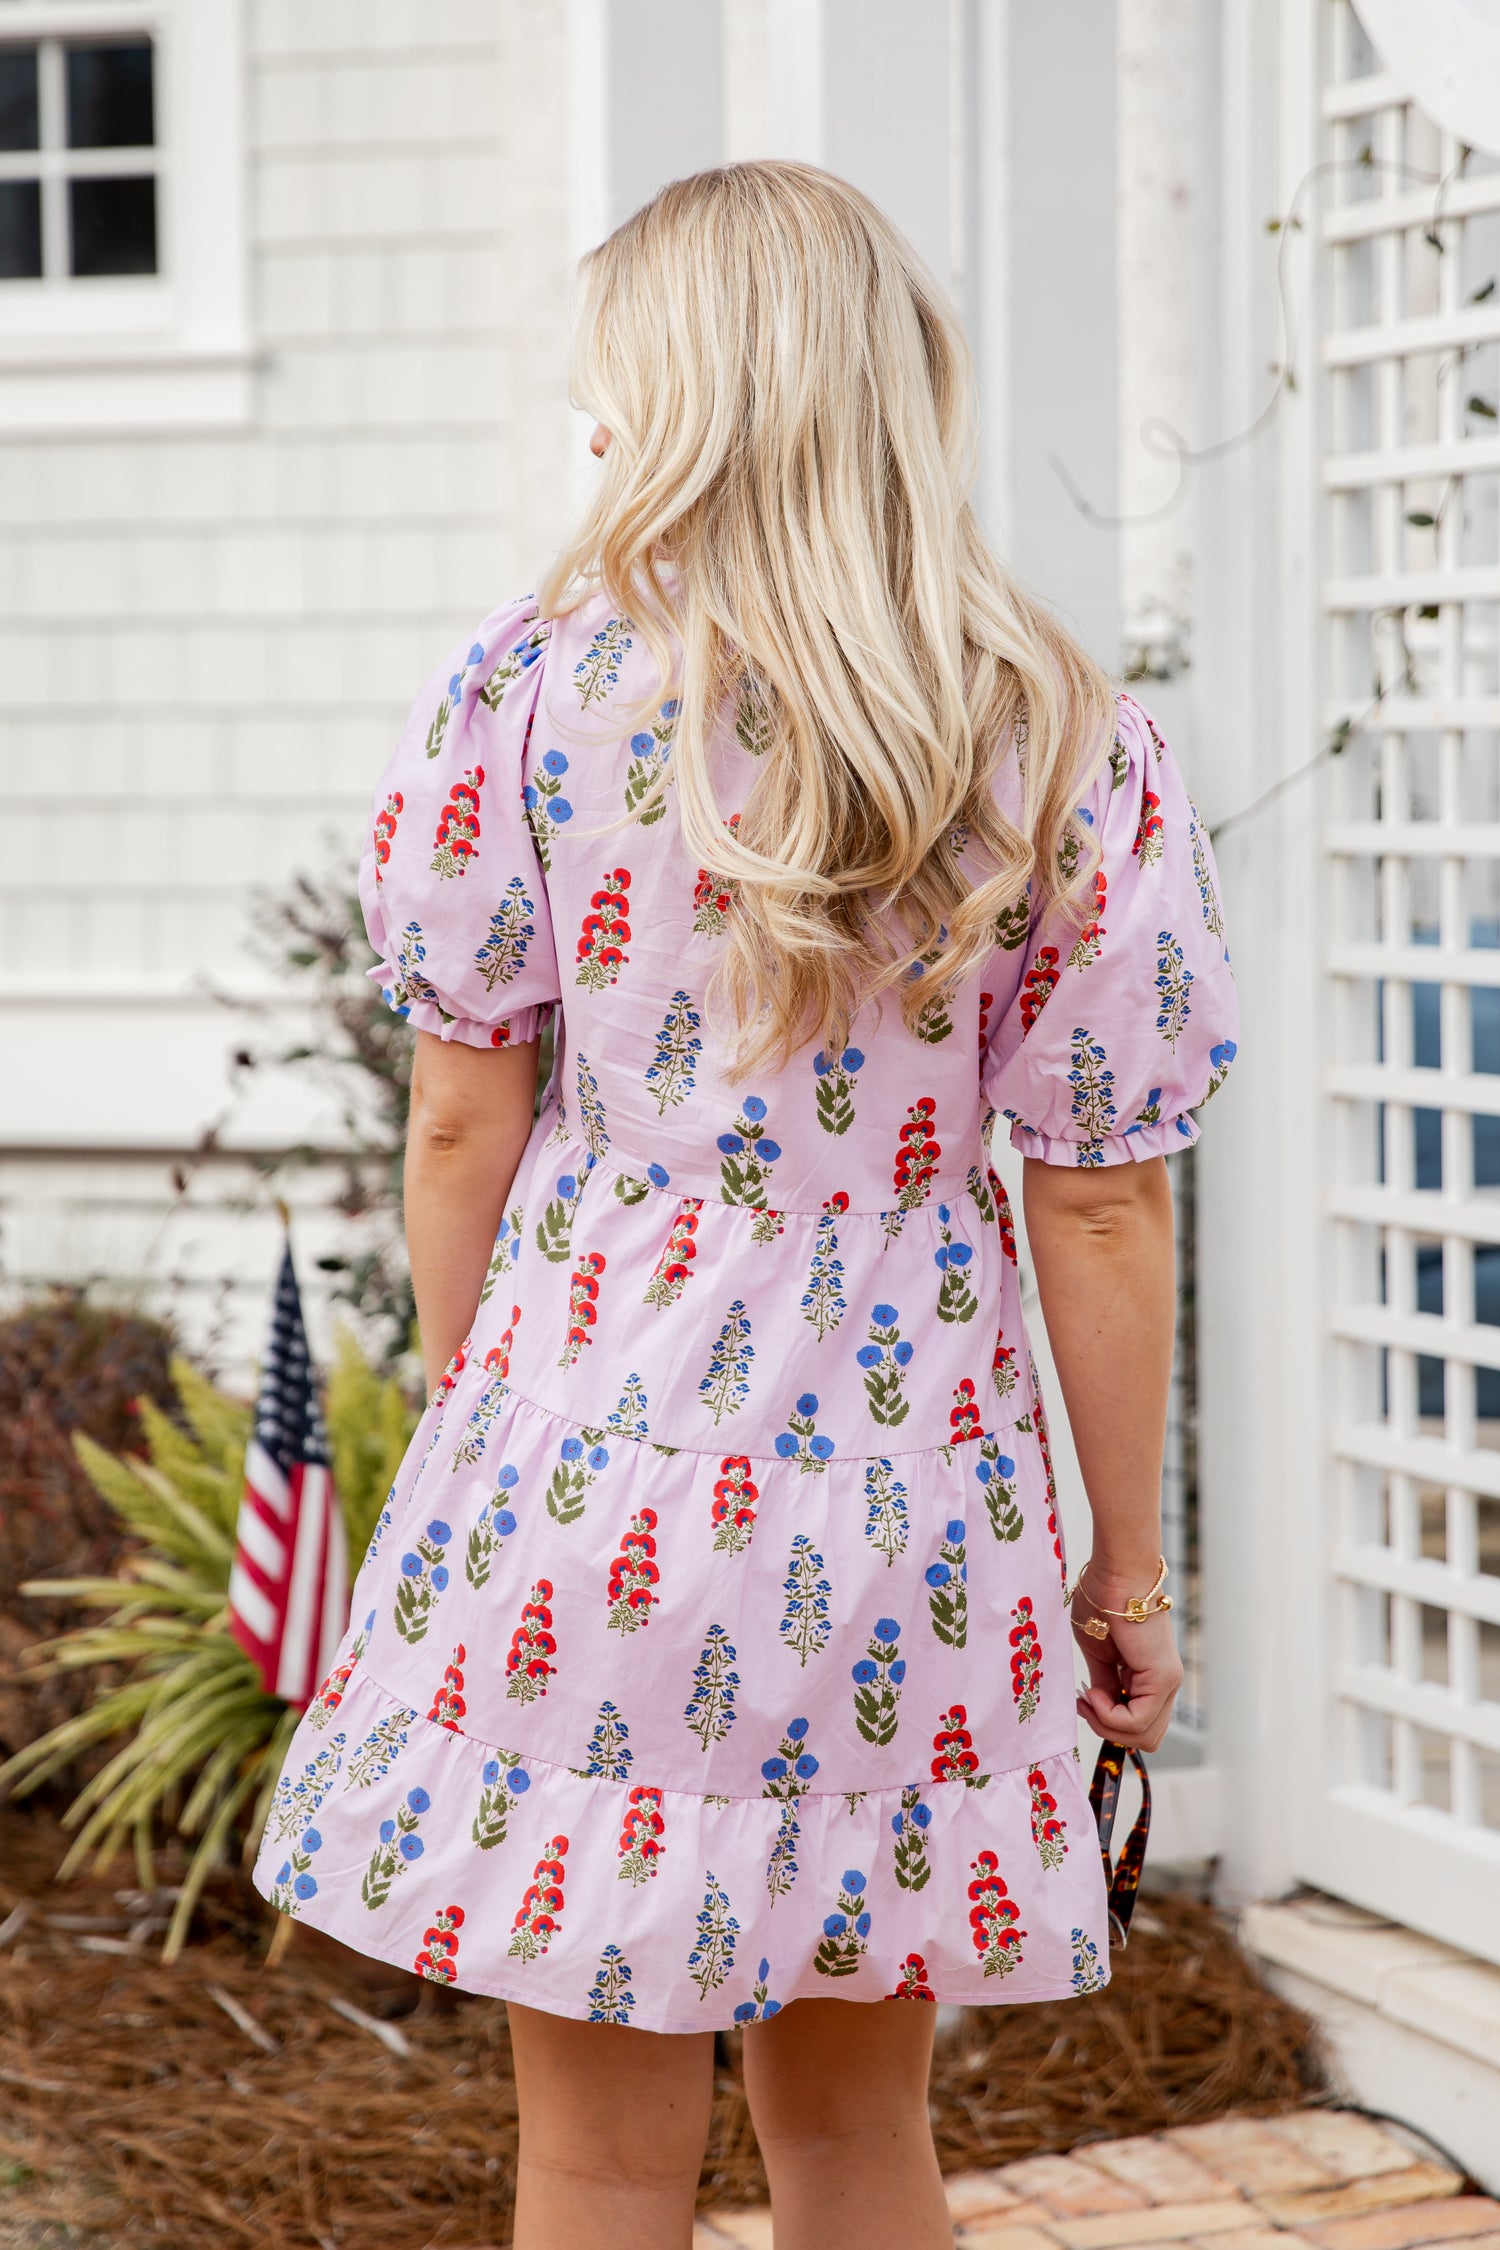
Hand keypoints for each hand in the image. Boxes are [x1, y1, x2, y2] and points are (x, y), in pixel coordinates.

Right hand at [1071, 1568, 1182, 1751]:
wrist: (1115, 1573)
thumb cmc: (1102, 1601)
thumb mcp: (1098, 1654)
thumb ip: (1104, 1684)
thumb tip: (1100, 1706)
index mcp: (1150, 1678)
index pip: (1138, 1724)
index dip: (1106, 1721)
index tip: (1083, 1699)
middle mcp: (1165, 1684)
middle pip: (1145, 1738)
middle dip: (1109, 1730)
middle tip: (1085, 1703)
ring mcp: (1168, 1683)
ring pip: (1145, 1736)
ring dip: (1108, 1725)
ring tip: (1089, 1698)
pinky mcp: (1163, 1678)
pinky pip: (1137, 1720)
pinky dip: (1110, 1715)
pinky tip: (1094, 1693)